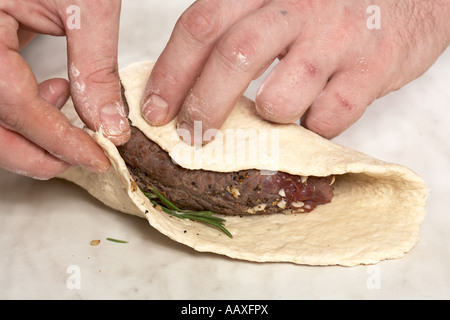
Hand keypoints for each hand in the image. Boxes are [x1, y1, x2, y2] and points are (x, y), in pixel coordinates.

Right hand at [0, 0, 129, 179]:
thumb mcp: (84, 4)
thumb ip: (94, 68)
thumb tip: (109, 123)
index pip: (15, 107)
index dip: (58, 141)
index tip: (97, 159)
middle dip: (39, 152)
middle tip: (84, 155)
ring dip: (32, 132)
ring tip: (68, 103)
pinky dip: (26, 108)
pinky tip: (54, 90)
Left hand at [142, 0, 449, 141]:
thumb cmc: (331, 4)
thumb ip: (238, 27)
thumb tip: (187, 81)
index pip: (201, 26)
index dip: (171, 73)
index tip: (156, 110)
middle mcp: (300, 6)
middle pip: (233, 59)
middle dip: (203, 107)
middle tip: (193, 135)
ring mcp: (338, 38)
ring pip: (279, 99)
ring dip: (266, 117)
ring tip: (272, 112)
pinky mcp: (373, 70)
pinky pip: (328, 118)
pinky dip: (312, 128)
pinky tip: (314, 115)